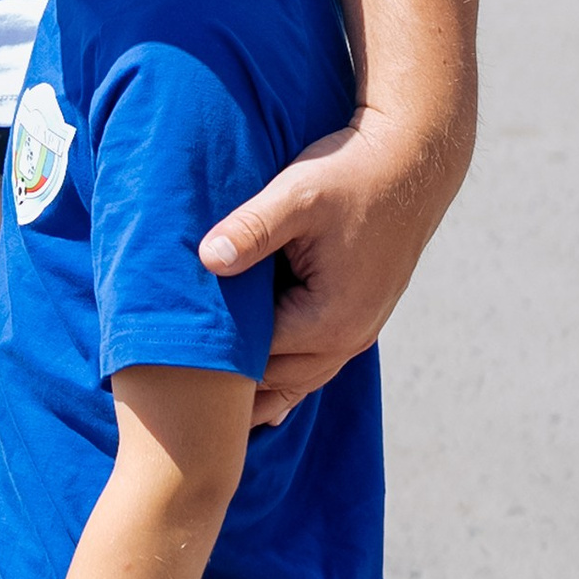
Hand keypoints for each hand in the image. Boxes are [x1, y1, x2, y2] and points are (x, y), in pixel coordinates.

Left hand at [198, 104, 460, 428]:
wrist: (414, 160)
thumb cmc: (353, 173)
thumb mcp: (297, 195)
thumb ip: (252, 228)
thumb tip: (206, 258)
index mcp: (329, 318)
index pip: (253, 358)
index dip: (208, 358)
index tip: (163, 357)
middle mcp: (348, 338)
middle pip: (275, 381)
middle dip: (229, 387)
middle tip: (172, 400)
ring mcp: (359, 332)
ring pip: (298, 381)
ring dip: (259, 390)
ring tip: (209, 418)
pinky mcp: (360, 317)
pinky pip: (317, 365)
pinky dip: (286, 379)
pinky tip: (266, 403)